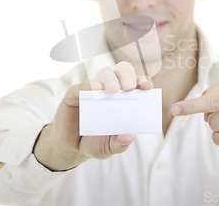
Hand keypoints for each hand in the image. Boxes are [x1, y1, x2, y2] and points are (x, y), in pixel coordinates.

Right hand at [33, 62, 152, 170]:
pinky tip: (95, 89)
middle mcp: (109, 89)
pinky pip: (82, 85)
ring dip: (110, 79)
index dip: (142, 81)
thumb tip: (130, 137)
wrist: (70, 147)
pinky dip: (89, 85)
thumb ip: (119, 144)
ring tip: (113, 90)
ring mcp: (92, 89)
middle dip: (127, 76)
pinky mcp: (74, 93)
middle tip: (129, 87)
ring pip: (104, 74)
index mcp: (124, 98)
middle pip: (121, 71)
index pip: (136, 83)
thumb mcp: (109, 147)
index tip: (147, 86)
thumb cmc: (95, 142)